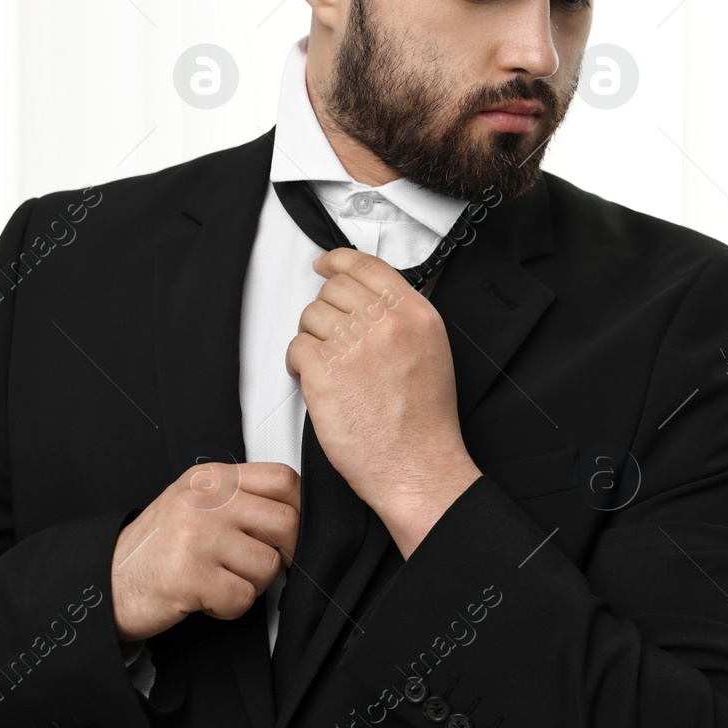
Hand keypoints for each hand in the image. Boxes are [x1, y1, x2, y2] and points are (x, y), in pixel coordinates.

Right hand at [109, 461, 301, 641]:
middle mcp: (205, 501)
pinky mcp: (190, 575)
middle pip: (286, 522)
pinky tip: (207, 597)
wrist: (108, 581)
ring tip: (220, 580)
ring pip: (268, 565)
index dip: (299, 509)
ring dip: (251, 585)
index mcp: (211, 479)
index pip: (282, 479)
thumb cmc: (157, 547)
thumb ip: (240, 498)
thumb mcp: (196, 503)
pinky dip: (230, 607)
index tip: (289, 532)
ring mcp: (197, 535)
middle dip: (282, 554)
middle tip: (256, 565)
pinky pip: (243, 598)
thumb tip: (296, 514)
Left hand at [284, 247, 480, 556]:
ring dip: (312, 340)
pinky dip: (298, 364)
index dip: (338, 262)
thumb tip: (371, 299)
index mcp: (415, 315)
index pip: (367, 265)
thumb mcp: (432, 351)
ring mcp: (354, 346)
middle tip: (330, 337)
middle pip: (333, 290)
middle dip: (326, 312)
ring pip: (311, 317)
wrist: (416, 466)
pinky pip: (296, 347)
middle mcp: (385, 324)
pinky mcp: (324, 372)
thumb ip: (403, 318)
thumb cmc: (424, 422)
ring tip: (327, 367)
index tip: (325, 265)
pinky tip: (313, 380)